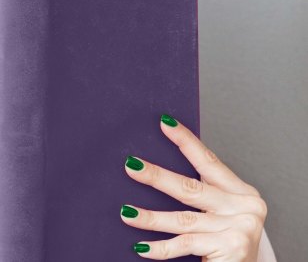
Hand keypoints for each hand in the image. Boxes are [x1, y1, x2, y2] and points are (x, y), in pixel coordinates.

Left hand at [121, 114, 267, 260]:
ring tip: (126, 212)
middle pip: (191, 188)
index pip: (209, 162)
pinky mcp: (232, 246)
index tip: (165, 123)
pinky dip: (160, 248)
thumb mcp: (217, 214)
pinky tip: (140, 247)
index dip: (186, 142)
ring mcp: (240, 226)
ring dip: (150, 217)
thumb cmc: (226, 243)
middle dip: (157, 177)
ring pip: (183, 218)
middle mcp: (245, 206)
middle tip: (131, 166)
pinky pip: (185, 244)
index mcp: (242, 193)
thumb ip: (200, 197)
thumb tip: (152, 174)